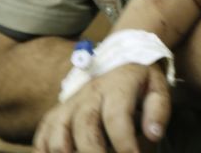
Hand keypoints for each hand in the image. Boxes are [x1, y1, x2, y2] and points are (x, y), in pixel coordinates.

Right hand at [32, 63, 169, 152]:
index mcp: (116, 87)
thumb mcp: (157, 88)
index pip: (116, 116)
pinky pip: (42, 137)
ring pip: (58, 135)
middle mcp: (88, 95)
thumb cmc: (139, 81)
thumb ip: (158, 111)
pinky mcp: (55, 115)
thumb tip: (154, 134)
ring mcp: (68, 105)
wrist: (117, 58)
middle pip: (84, 128)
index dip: (123, 142)